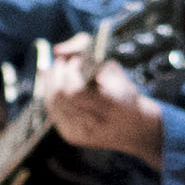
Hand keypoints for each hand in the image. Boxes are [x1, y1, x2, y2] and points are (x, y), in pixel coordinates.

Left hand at [39, 38, 164, 168]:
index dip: (70, 71)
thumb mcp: (113, 67)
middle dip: (58, 72)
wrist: (133, 128)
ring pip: (52, 101)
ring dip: (52, 81)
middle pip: (59, 95)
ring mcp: (81, 133)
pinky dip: (51, 94)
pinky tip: (58, 85)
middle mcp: (96, 123)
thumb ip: (84, 48)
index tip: (77, 60)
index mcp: (114, 105)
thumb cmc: (123, 93)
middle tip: (65, 63)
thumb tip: (56, 50)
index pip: (75, 90)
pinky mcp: (71, 136)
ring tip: (62, 72)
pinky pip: (52, 110)